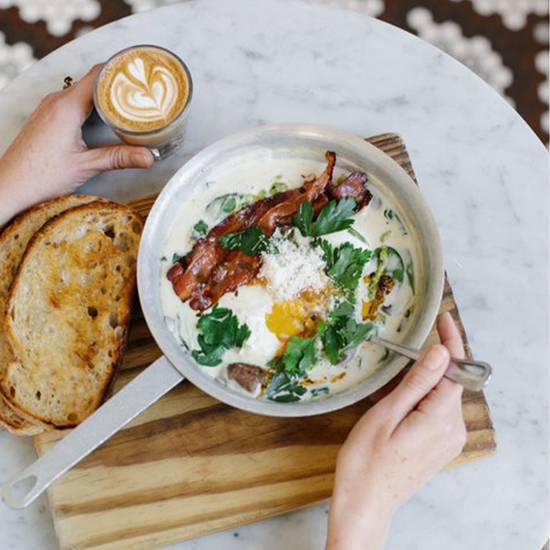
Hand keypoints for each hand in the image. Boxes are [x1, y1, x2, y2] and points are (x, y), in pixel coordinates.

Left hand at [0, 65, 153, 225]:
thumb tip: (149, 157)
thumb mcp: (86, 166)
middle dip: (118, 85)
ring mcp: (49, 108)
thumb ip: (119, 158)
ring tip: (129, 105)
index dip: (121, 71)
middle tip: (142, 93)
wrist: (10, 186)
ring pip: (83, 91)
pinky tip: (104, 119)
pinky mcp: (47, 117)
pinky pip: (73, 102)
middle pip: (93, 81)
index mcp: (67, 106)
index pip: (99, 75)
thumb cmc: (40, 176)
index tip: (140, 74)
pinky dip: (91, 105)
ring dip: (105, 97)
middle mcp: (56, 101)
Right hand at [327, 312, 466, 549]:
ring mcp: (449, 440)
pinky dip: (422, 398)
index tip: (443, 317)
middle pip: (451, 381)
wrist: (365, 504)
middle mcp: (454, 429)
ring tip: (390, 387)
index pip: (456, 369)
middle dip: (430, 363)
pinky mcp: (441, 447)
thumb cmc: (366, 460)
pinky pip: (438, 411)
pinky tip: (398, 403)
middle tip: (400, 354)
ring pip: (443, 396)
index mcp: (441, 419)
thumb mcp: (387, 414)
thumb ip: (418, 382)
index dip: (452, 340)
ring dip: (423, 382)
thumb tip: (442, 352)